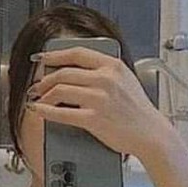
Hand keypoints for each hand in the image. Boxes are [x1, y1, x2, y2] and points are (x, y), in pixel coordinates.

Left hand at [24, 45, 171, 158]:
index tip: (42, 58)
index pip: (77, 53)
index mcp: (113, 66)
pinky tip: (39, 111)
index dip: (54, 54)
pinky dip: (45, 111)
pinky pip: (61, 112)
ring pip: (59, 90)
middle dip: (44, 79)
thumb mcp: (126, 80)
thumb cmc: (138, 110)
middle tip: (37, 86)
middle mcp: (106, 79)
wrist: (150, 133)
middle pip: (63, 72)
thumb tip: (76, 69)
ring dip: (43, 95)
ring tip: (38, 100)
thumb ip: (105, 71)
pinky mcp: (93, 118)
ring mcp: (99, 98)